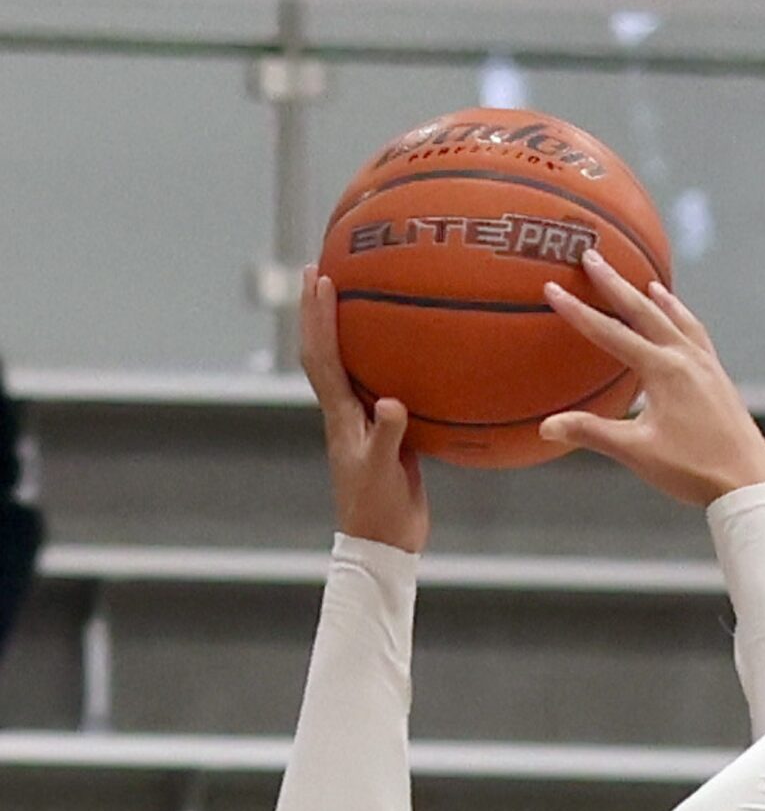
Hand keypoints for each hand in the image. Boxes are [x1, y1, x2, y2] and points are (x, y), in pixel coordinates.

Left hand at [300, 266, 428, 554]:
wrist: (385, 542)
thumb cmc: (379, 511)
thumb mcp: (384, 472)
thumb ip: (388, 437)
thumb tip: (392, 402)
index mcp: (341, 417)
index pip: (322, 357)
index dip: (319, 317)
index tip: (319, 278)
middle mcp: (346, 412)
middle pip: (324, 351)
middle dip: (318, 310)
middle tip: (319, 268)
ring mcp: (365, 422)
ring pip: (347, 365)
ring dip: (342, 328)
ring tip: (349, 294)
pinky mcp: (387, 434)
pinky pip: (380, 385)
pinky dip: (382, 361)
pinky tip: (400, 350)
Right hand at [537, 252, 764, 503]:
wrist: (748, 482)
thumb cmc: (693, 469)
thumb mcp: (637, 452)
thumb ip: (592, 433)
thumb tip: (547, 427)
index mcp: (663, 370)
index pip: (611, 333)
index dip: (578, 311)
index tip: (554, 288)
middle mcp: (686, 358)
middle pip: (644, 311)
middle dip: (614, 283)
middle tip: (593, 255)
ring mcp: (708, 366)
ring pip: (677, 319)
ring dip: (657, 299)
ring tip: (646, 282)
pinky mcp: (720, 379)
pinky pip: (698, 336)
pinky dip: (684, 320)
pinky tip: (682, 325)